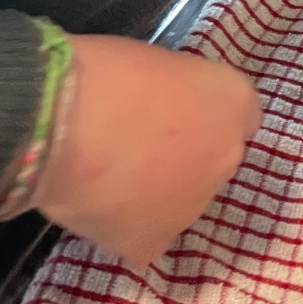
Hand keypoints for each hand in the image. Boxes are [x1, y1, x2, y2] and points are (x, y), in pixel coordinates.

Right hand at [34, 35, 260, 268]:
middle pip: (212, 159)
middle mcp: (228, 156)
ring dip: (156, 192)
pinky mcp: (154, 243)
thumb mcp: (160, 60)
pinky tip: (97, 205)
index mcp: (234, 99)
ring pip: (181, 200)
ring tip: (108, 176)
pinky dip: (125, 225)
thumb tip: (162, 106)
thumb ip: (178, 91)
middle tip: (136, 143)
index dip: (201, 112)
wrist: (67, 125)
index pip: (234, 112)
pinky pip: (145, 235)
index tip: (170, 110)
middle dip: (183, 155)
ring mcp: (195, 205)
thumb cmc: (109, 72)